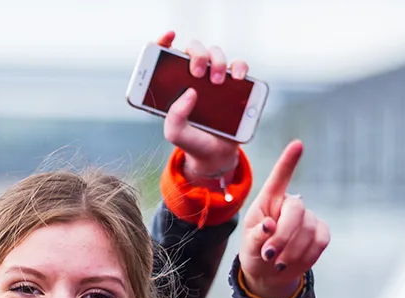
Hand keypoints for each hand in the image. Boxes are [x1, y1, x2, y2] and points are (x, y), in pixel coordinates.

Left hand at [155, 31, 246, 179]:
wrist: (215, 155)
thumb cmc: (191, 140)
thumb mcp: (175, 132)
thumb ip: (174, 116)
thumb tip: (189, 92)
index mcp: (173, 83)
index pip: (167, 55)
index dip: (165, 41)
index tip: (169, 36)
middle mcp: (194, 76)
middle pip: (194, 49)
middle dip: (196, 54)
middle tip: (196, 72)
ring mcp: (215, 78)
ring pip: (216, 53)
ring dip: (217, 61)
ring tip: (217, 81)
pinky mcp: (235, 84)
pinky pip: (239, 66)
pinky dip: (239, 67)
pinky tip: (237, 78)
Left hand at [239, 140, 328, 297]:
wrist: (269, 274)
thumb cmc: (255, 253)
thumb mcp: (248, 245)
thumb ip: (256, 236)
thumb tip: (269, 225)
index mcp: (268, 202)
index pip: (279, 178)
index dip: (288, 162)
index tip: (298, 144)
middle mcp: (289, 205)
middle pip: (296, 209)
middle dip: (283, 235)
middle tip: (270, 255)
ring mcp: (307, 218)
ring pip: (308, 229)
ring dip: (291, 251)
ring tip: (277, 263)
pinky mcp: (320, 232)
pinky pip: (320, 241)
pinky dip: (305, 256)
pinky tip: (292, 262)